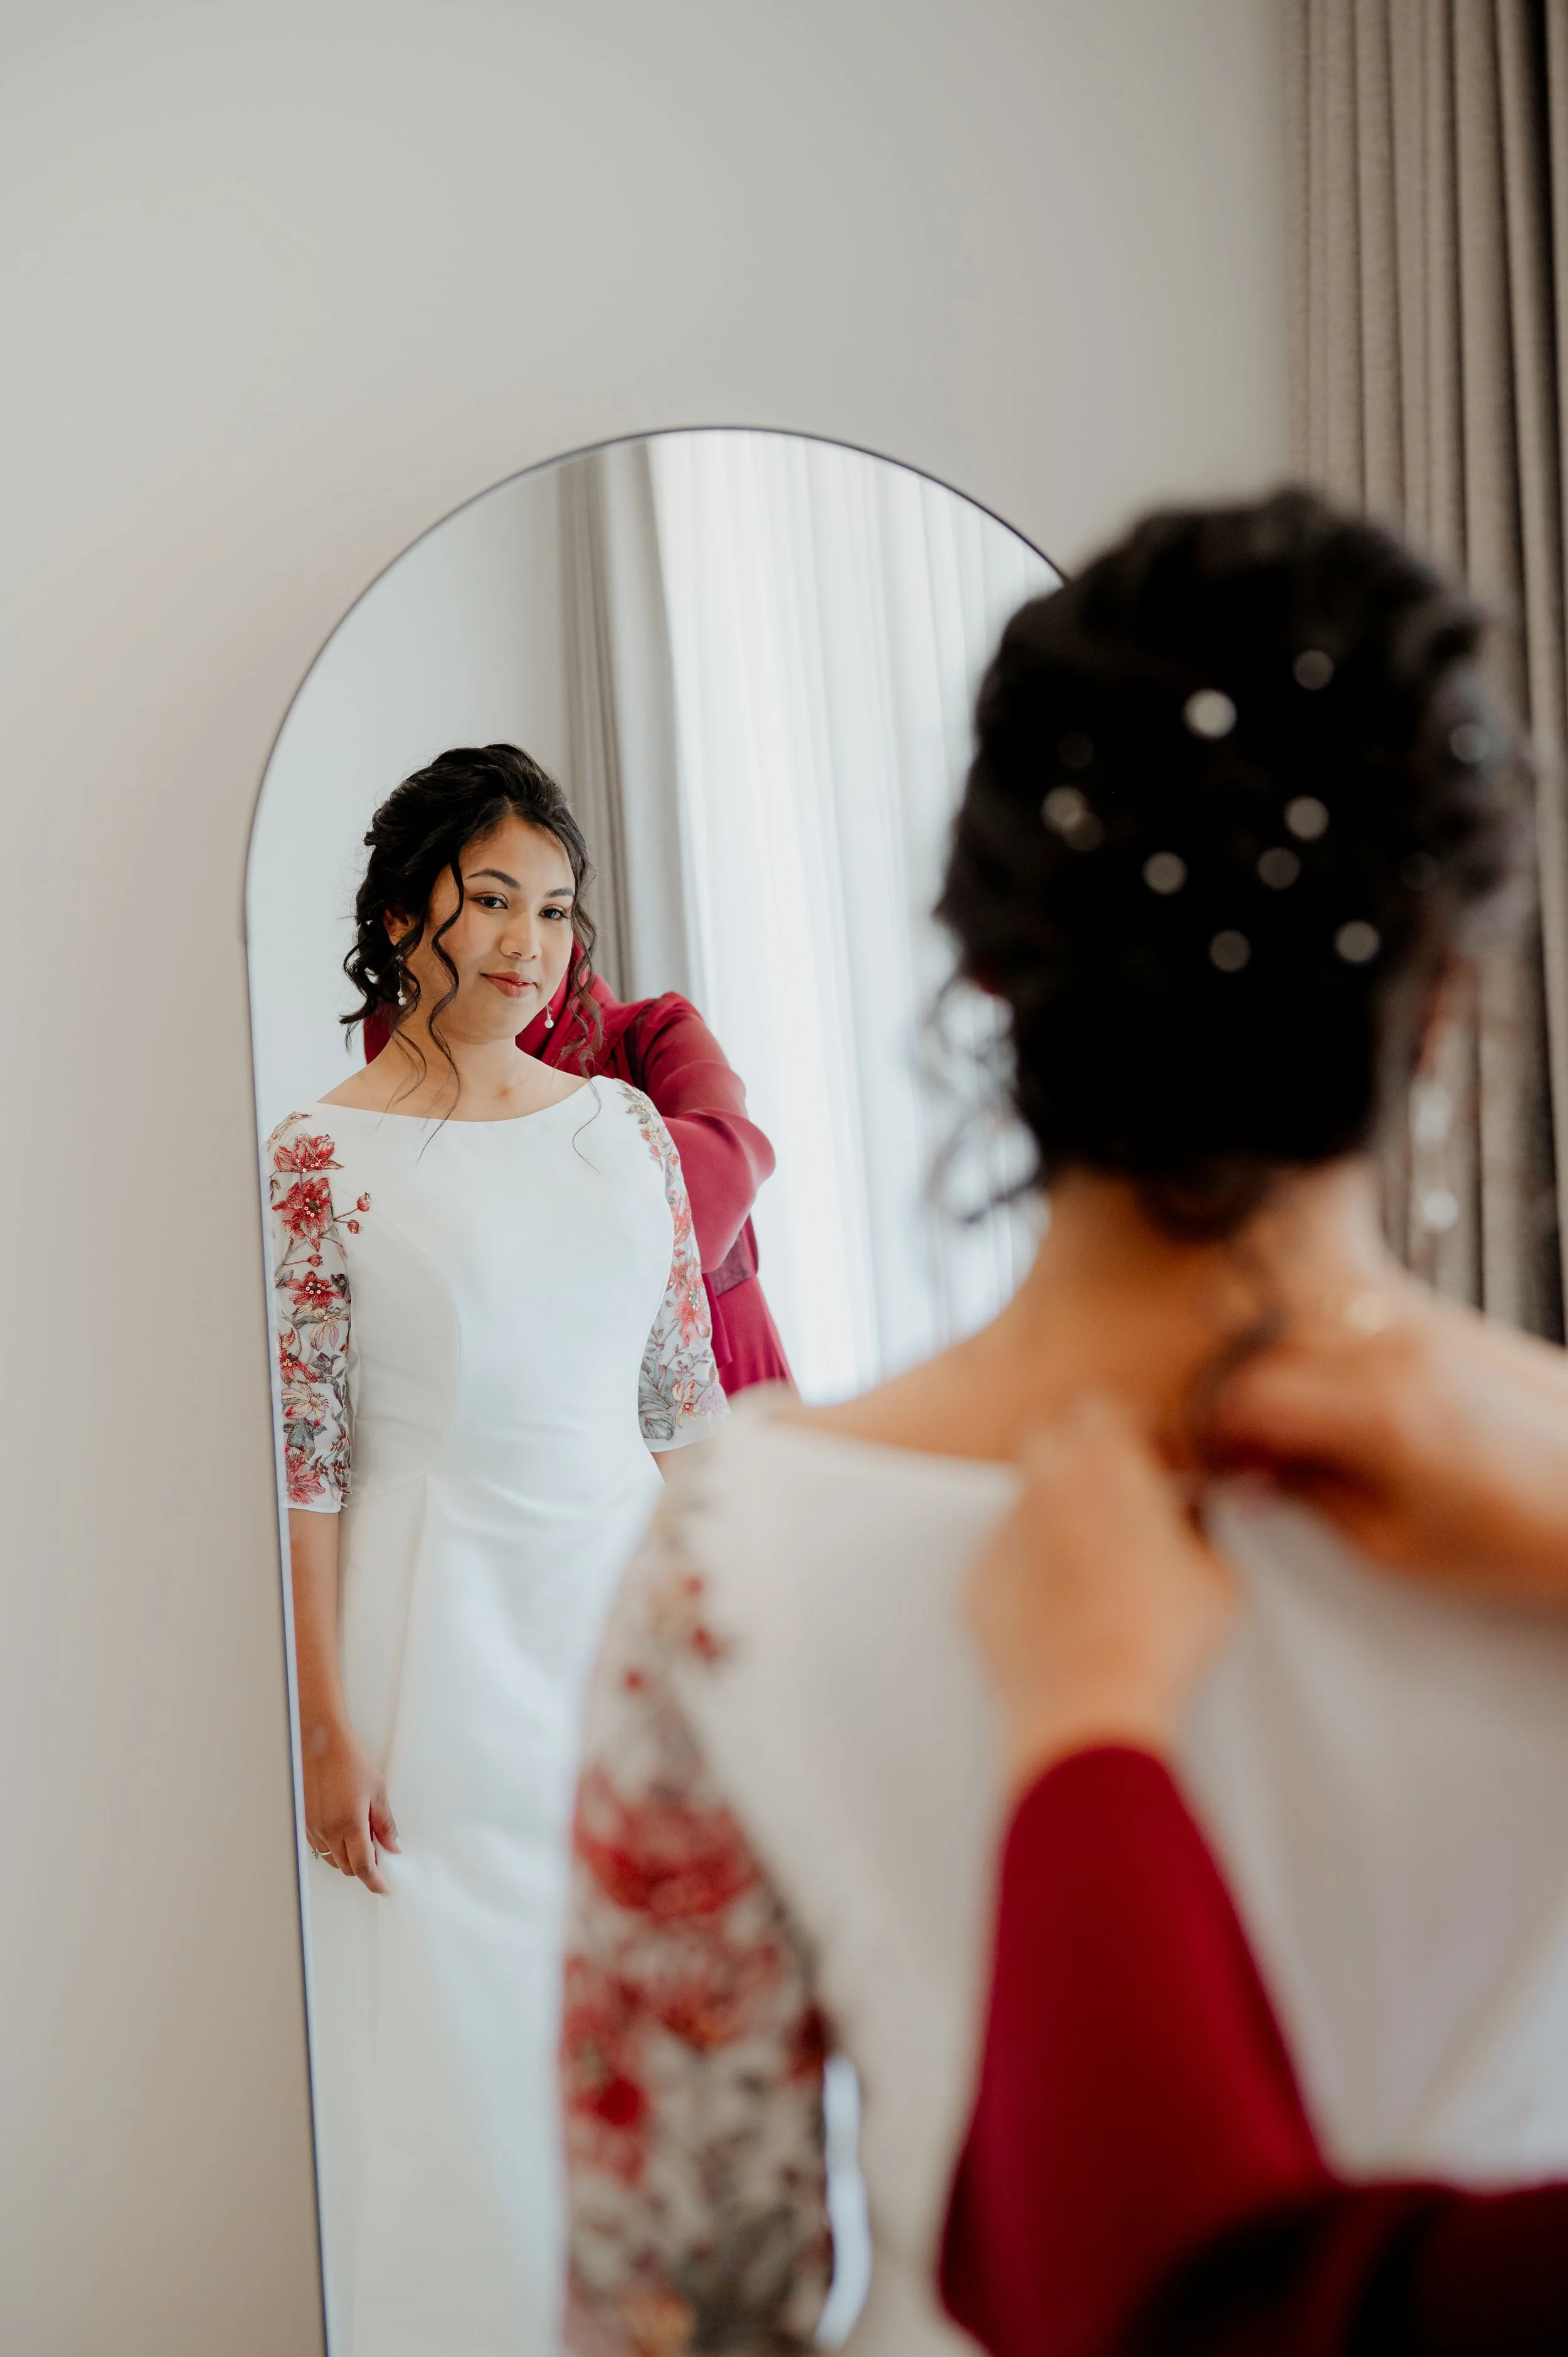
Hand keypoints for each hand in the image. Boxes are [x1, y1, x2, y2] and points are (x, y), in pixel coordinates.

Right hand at [302, 1719, 399, 1892]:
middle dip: (364, 1867)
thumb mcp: (378, 1791)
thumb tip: (394, 1847)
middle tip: (379, 1854)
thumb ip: (385, 1824)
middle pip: (347, 1867)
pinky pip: (319, 1846)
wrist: (320, 1741)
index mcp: (349, 1824)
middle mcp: (327, 1830)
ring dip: (347, 1858)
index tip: (384, 1888)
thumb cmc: (349, 1760)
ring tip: (362, 1838)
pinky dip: (333, 1847)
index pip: (363, 1866)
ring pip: (331, 1858)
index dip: (375, 1881)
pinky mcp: (304, 1820)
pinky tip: (343, 1831)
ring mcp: (313, 1827)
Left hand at [967, 1393, 1237, 1797]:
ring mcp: (1004, 1532)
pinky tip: (1066, 1610)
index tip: (1155, 1453)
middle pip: (1054, 1437)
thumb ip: (1200, 1529)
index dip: (1134, 1426)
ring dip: (1058, 1514)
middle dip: (1086, 1455)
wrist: (1089, 1704)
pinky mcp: (979, 1582)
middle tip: (1123, 1496)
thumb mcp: (1218, 1578)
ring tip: (1098, 1566)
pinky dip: (1030, 1569)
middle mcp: (1044, 1483)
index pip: (1106, 1406)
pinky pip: (1005, 1557)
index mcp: (1105, 1462)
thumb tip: (1190, 1522)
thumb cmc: (1159, 1639)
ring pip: (1027, 1500)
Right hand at [1204, 1298, 1567, 1601]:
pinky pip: (1343, 1346)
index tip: (1207, 1469)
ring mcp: (1413, 1342)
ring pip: (1301, 1344)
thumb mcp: (1388, 1543)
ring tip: (1283, 1454)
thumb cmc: (1503, 1540)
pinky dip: (1315, 1380)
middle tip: (1237, 1465)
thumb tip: (1247, 1475)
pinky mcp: (1430, 1344)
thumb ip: (1308, 1496)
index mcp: (1377, 1415)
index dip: (1212, 1434)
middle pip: (1267, 1359)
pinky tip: (1325, 1432)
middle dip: (1237, 1409)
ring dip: (1275, 1390)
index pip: (1251, 1396)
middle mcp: (1391, 1359)